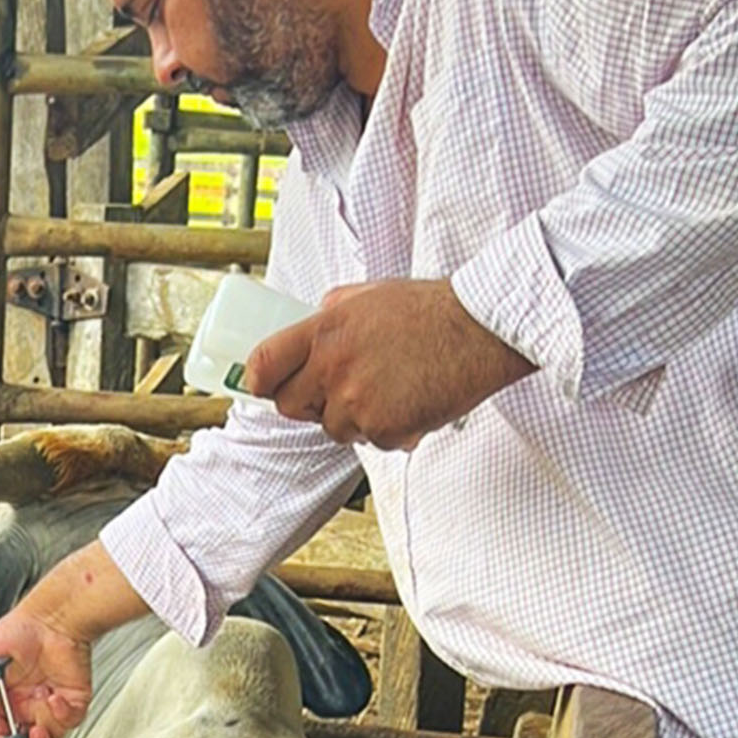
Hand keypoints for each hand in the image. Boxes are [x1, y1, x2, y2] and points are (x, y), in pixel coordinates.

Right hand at [0, 542, 148, 737]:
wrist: (52, 618)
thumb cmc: (20, 627)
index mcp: (7, 695)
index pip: (1, 728)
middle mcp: (29, 702)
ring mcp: (50, 703)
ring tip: (35, 730)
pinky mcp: (73, 700)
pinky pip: (68, 720)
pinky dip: (60, 716)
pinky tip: (52, 699)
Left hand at [244, 279, 535, 449]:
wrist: (480, 330)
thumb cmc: (428, 310)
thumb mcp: (366, 296)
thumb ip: (328, 315)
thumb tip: (306, 328)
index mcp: (324, 330)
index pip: (263, 365)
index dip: (258, 380)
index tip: (263, 384)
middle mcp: (333, 367)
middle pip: (290, 406)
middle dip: (307, 402)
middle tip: (334, 390)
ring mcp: (357, 402)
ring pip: (333, 428)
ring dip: (352, 418)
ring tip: (386, 390)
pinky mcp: (384, 428)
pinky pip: (370, 441)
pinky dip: (386, 431)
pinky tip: (408, 403)